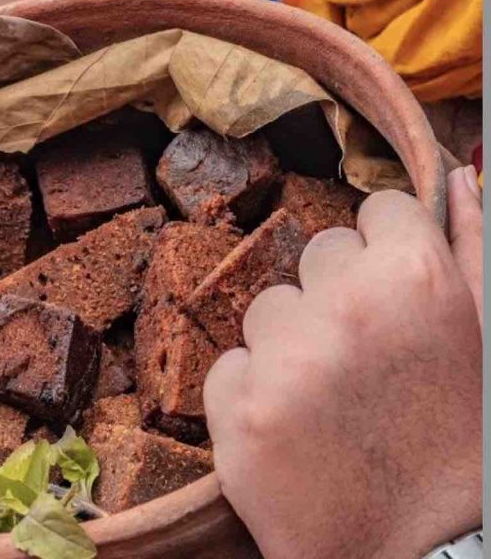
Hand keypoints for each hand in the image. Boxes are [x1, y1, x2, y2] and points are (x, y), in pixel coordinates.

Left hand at [204, 167, 481, 558]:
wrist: (410, 554)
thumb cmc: (456, 444)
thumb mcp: (486, 342)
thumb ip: (473, 248)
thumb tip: (460, 174)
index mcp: (416, 278)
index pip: (375, 210)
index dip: (386, 252)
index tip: (391, 293)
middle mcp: (346, 307)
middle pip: (318, 253)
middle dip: (337, 293)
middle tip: (364, 356)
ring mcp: (286, 358)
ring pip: (266, 306)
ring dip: (291, 342)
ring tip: (329, 395)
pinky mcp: (237, 406)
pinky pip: (230, 362)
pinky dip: (254, 388)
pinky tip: (292, 423)